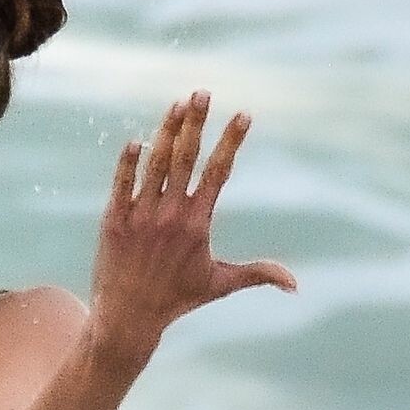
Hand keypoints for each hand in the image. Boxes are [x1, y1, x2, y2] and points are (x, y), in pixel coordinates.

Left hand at [90, 92, 297, 347]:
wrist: (128, 317)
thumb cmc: (177, 299)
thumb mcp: (219, 285)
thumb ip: (257, 274)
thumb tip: (296, 284)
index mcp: (197, 223)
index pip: (218, 173)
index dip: (231, 141)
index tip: (244, 114)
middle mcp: (169, 215)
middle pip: (185, 159)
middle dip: (196, 123)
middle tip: (203, 92)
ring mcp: (140, 216)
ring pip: (154, 165)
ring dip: (167, 132)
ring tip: (178, 104)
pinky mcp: (114, 220)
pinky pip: (121, 184)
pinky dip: (128, 162)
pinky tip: (137, 140)